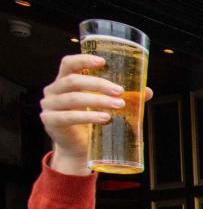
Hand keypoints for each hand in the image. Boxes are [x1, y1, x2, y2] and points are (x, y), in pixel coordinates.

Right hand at [40, 54, 152, 174]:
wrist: (79, 148)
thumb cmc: (92, 122)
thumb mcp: (105, 106)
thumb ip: (123, 96)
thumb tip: (147, 91)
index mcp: (65, 81)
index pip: (69, 64)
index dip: (84, 60)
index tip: (103, 61)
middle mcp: (54, 90)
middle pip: (74, 80)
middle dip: (99, 84)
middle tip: (120, 91)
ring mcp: (50, 106)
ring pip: (73, 98)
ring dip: (98, 100)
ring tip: (118, 105)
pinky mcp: (51, 121)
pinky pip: (69, 117)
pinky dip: (88, 116)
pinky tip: (104, 118)